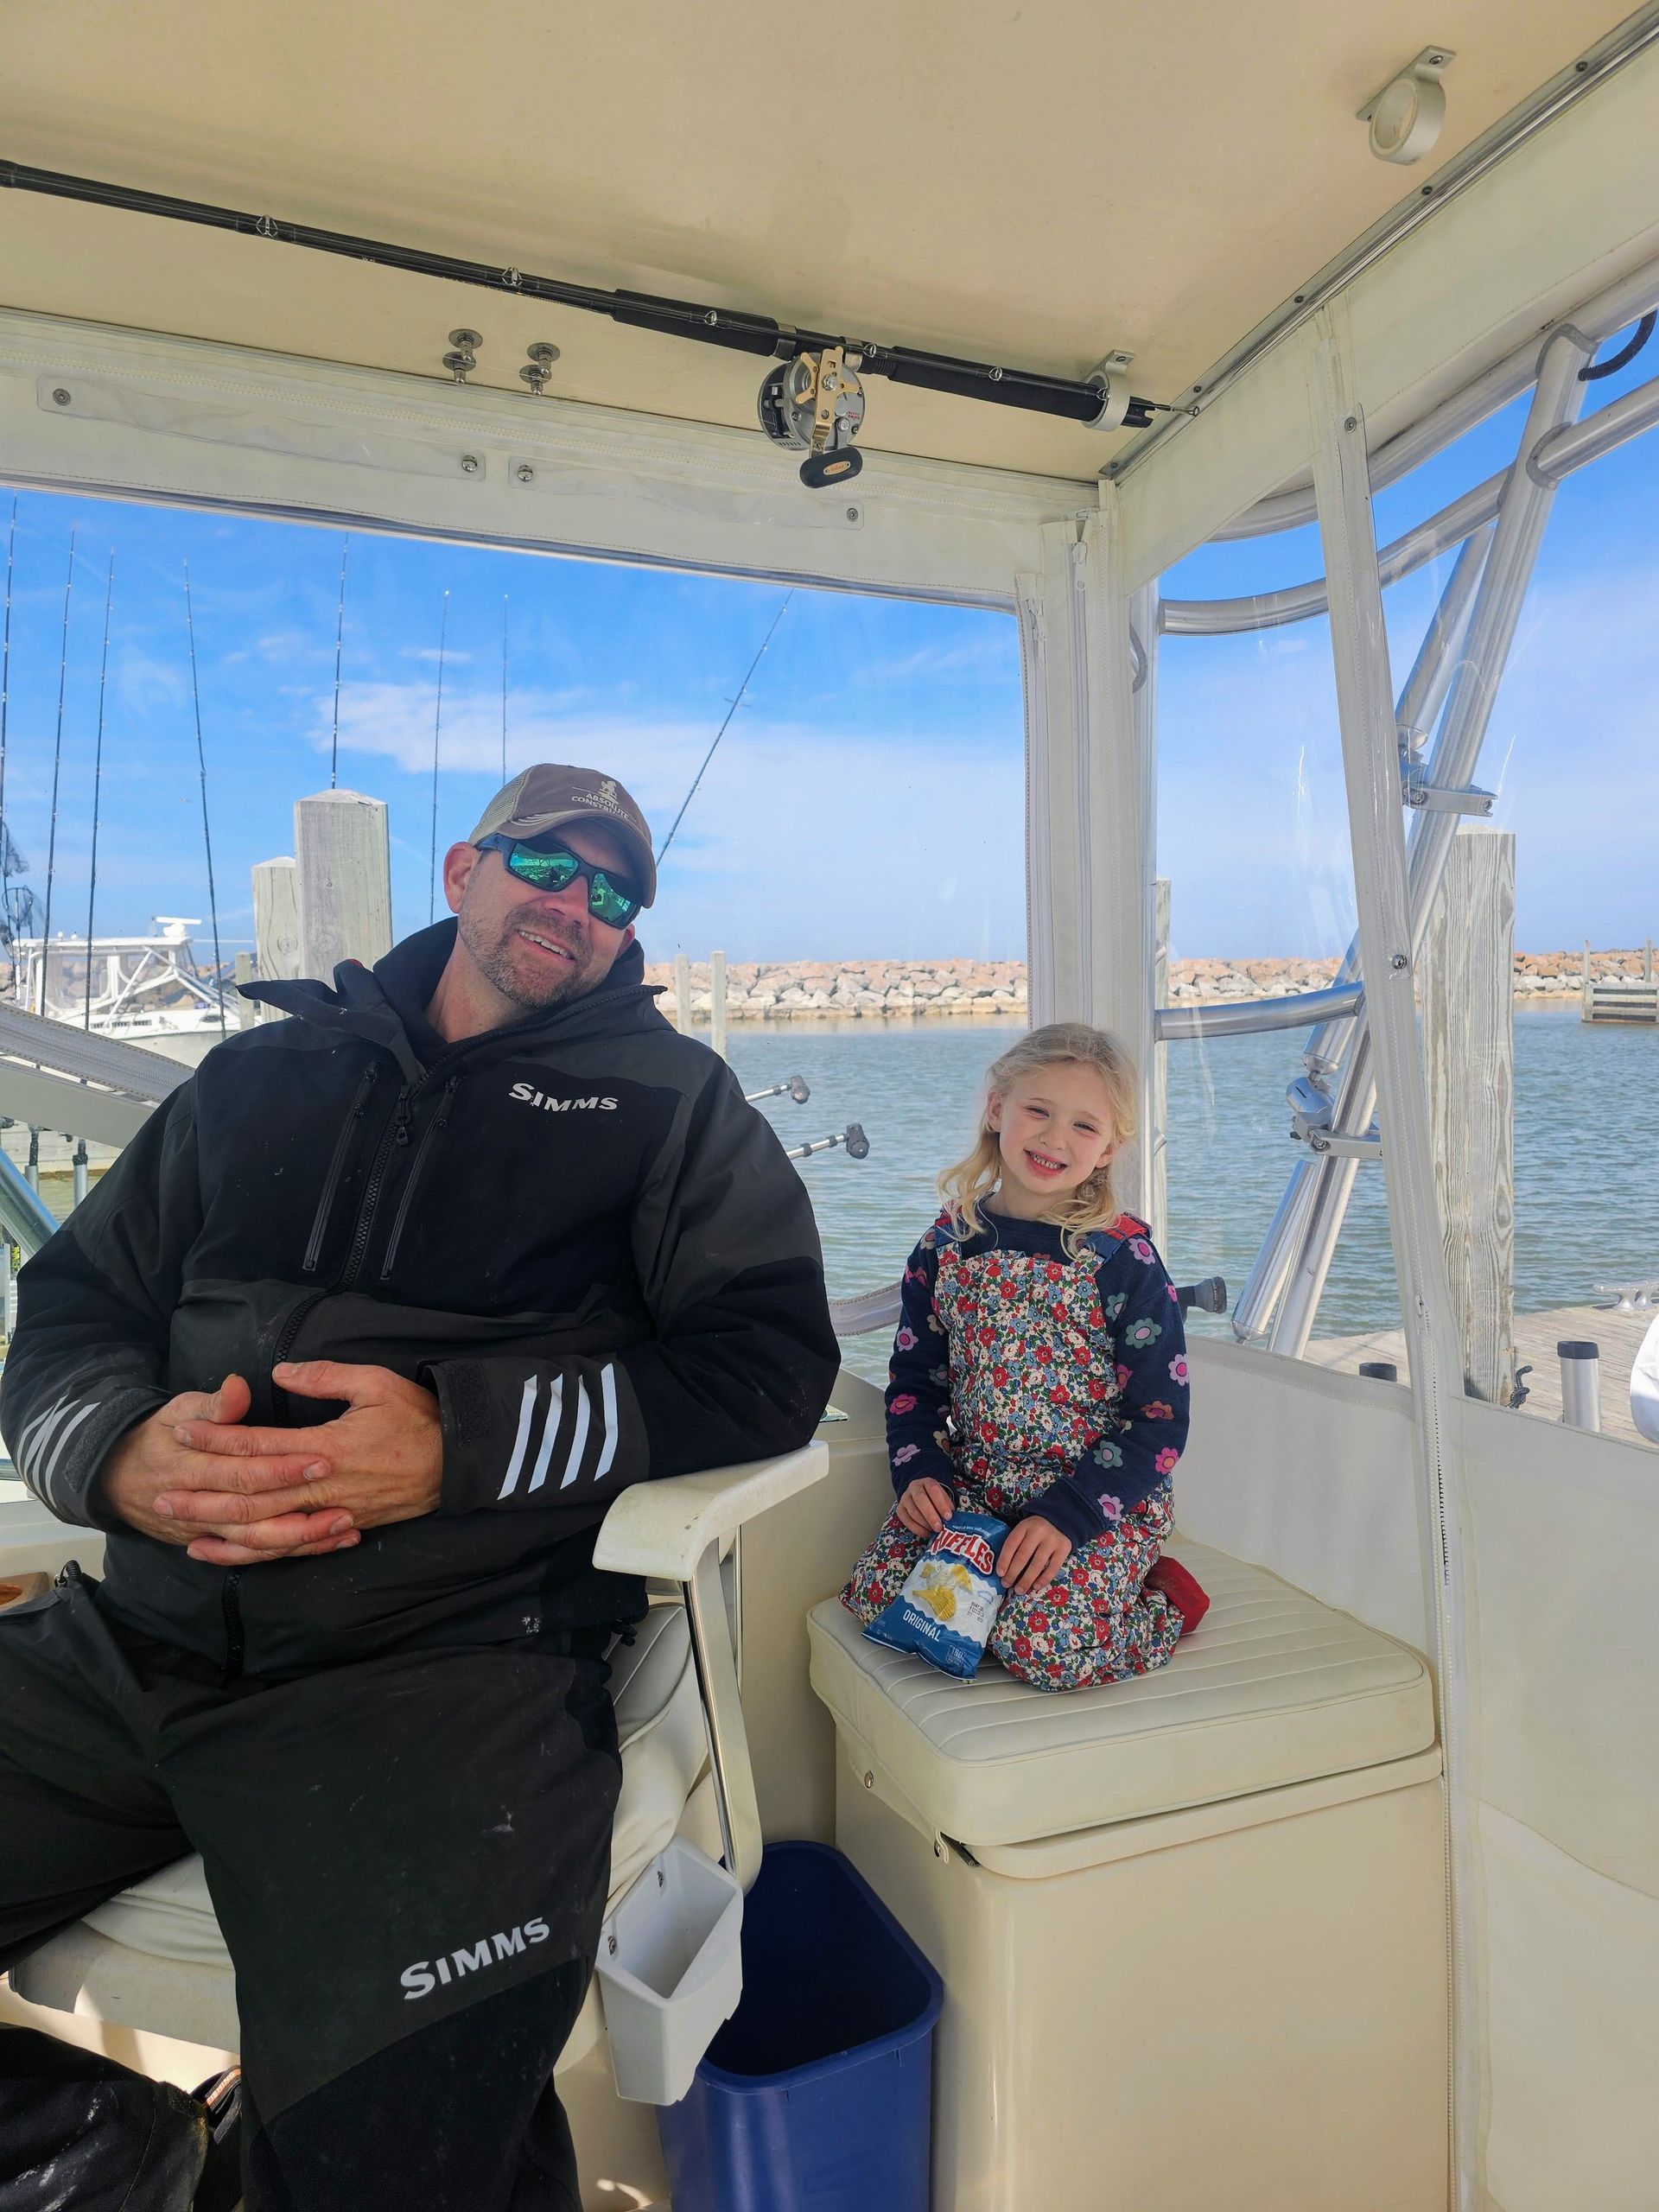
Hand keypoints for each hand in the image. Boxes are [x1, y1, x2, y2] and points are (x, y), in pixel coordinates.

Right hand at [99, 1375, 357, 1559]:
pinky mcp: (216, 1543)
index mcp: (191, 1467)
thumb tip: (238, 1387)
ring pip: (257, 1543)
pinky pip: (255, 1556)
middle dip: (300, 1507)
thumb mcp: (179, 1409)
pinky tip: (330, 1544)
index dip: (280, 1467)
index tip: (322, 1458)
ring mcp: (206, 1530)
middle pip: (253, 1512)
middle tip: (348, 1502)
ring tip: (346, 1527)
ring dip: (303, 1538)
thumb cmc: (160, 1435)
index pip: (241, 1470)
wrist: (118, 1478)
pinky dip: (292, 1552)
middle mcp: (199, 1504)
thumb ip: (212, 1404)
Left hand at [159, 1360, 442, 1565]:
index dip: (218, 1439)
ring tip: (181, 1530)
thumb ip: (325, 1377)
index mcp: (326, 1447)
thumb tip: (280, 1372)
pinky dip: (254, 1553)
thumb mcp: (376, 1383)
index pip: (259, 1445)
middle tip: (162, 1493)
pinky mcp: (339, 1529)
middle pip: (251, 1495)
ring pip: (266, 1529)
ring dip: (221, 1530)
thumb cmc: (417, 1417)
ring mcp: (330, 1513)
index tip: (182, 1431)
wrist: (457, 1462)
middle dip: (204, 1494)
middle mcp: (322, 1486)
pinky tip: (228, 1553)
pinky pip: (290, 1548)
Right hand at [896, 1476, 955, 1536]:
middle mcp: (914, 1488)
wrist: (920, 1495)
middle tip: (938, 1527)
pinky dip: (917, 1529)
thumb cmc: (934, 1499)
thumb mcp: (943, 1498)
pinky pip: (906, 1520)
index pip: (933, 1489)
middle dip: (930, 1515)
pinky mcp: (900, 1509)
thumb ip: (947, 1506)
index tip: (948, 1517)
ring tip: (934, 1531)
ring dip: (924, 1524)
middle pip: (920, 1499)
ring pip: (913, 1511)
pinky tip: (926, 1533)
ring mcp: (905, 1498)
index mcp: (927, 1482)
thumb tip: (951, 1520)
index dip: (941, 1503)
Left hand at [997, 1515, 1071, 1596]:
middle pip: (1023, 1555)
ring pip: (1037, 1563)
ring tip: (1019, 1590)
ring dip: (1027, 1579)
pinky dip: (1044, 1579)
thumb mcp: (1025, 1530)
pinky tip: (1036, 1586)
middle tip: (1006, 1584)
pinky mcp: (1064, 1548)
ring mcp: (1052, 1540)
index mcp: (1025, 1526)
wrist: (1061, 1521)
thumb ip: (1017, 1544)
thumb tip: (1004, 1570)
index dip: (1004, 1559)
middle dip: (1013, 1573)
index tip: (1000, 1573)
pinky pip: (1053, 1567)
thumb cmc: (1036, 1531)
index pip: (1012, 1543)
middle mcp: (1038, 1532)